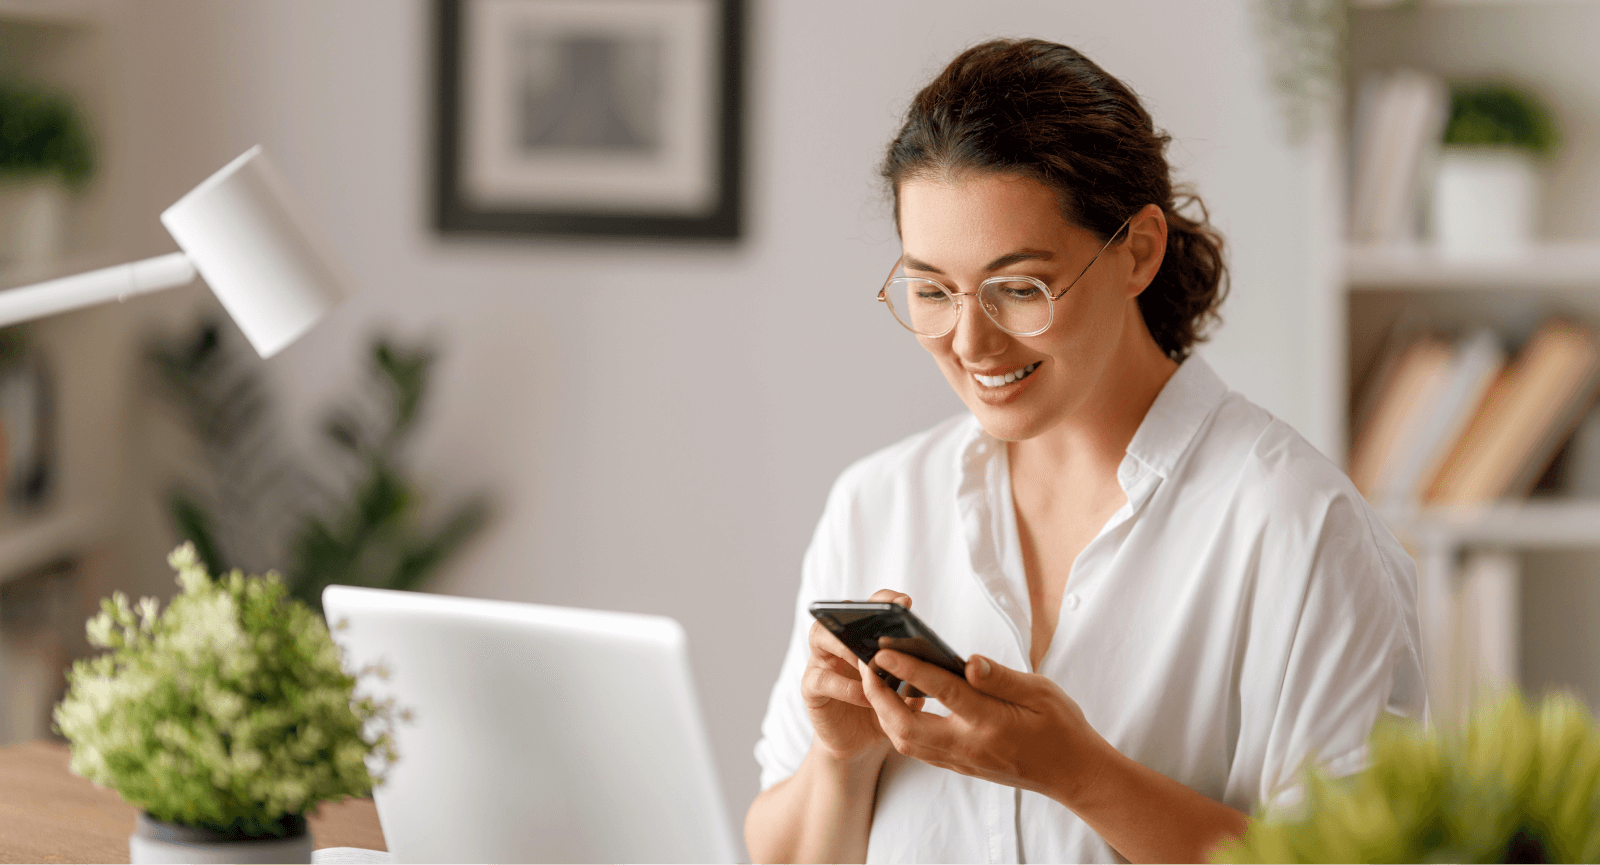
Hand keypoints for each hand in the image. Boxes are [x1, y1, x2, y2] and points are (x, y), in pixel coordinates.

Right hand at [801, 589, 924, 764]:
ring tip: (869, 659)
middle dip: (860, 614)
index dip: (883, 600)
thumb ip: (911, 675)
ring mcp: (820, 662)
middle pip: (838, 613)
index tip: (905, 603)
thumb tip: (930, 663)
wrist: (860, 743)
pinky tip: (867, 696)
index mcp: (858, 637)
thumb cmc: (882, 709)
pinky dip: (846, 687)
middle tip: (884, 623)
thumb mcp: (902, 691)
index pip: (867, 608)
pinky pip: (822, 680)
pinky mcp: (810, 688)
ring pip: (820, 636)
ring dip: (845, 645)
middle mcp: (836, 643)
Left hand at [858, 649, 1111, 804]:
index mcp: (992, 723)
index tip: (884, 651)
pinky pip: (918, 750)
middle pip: (907, 726)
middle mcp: (970, 746)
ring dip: (884, 713)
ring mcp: (962, 760)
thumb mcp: (1041, 693)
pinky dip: (899, 727)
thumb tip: (970, 662)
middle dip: (878, 696)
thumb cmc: (1060, 727)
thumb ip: (1002, 678)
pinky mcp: (959, 766)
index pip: (943, 692)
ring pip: (906, 742)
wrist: (1072, 773)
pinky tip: (896, 705)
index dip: (910, 669)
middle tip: (866, 666)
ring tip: (875, 682)